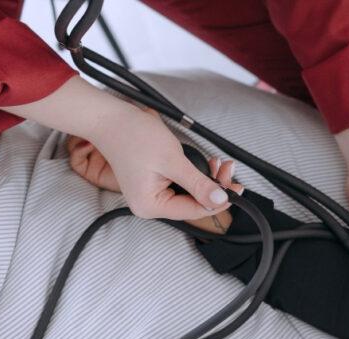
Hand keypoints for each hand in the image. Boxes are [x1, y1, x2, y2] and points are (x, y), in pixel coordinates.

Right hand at [0, 78, 228, 219]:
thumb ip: (198, 184)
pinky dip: (194, 175)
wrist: (110, 118)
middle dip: (214, 187)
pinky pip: (179, 184)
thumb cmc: (135, 136)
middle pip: (192, 203)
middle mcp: (149, 205)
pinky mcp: (152, 183)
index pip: (193, 210)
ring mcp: (149, 194)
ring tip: (220, 163)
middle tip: (229, 170)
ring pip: (188, 193)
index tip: (238, 190)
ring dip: (206, 179)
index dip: (218, 201)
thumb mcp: (173, 161)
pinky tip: (207, 163)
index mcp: (150, 206)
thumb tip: (220, 200)